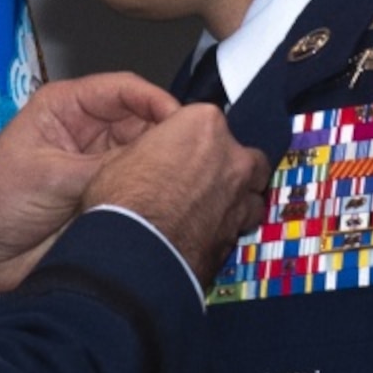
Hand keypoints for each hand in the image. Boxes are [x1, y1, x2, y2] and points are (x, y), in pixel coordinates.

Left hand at [0, 72, 178, 293]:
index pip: (125, 91)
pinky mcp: (102, 200)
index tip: (185, 121)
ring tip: (193, 179)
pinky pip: (138, 191)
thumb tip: (158, 160)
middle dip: (169, 136)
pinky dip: (156, 195)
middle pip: (144, 123)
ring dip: (165, 168)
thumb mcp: (51, 176)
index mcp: (67, 108)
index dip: (158, 101)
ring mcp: (97, 167)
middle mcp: (87, 133)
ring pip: (146, 158)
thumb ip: (105, 167)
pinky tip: (176, 201)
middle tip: (200, 154)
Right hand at [83, 104, 271, 285]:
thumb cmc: (125, 202)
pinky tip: (204, 233)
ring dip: (234, 198)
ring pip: (251, 193)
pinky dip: (225, 228)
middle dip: (227, 166)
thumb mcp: (121, 157)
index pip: (206, 120)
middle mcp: (232, 157)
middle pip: (244, 155)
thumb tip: (147, 158)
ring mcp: (241, 197)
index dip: (190, 137)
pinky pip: (238, 226)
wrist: (135, 251)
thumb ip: (151, 150)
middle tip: (199, 177)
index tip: (177, 149)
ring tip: (206, 207)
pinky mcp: (237, 234)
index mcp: (203, 125)